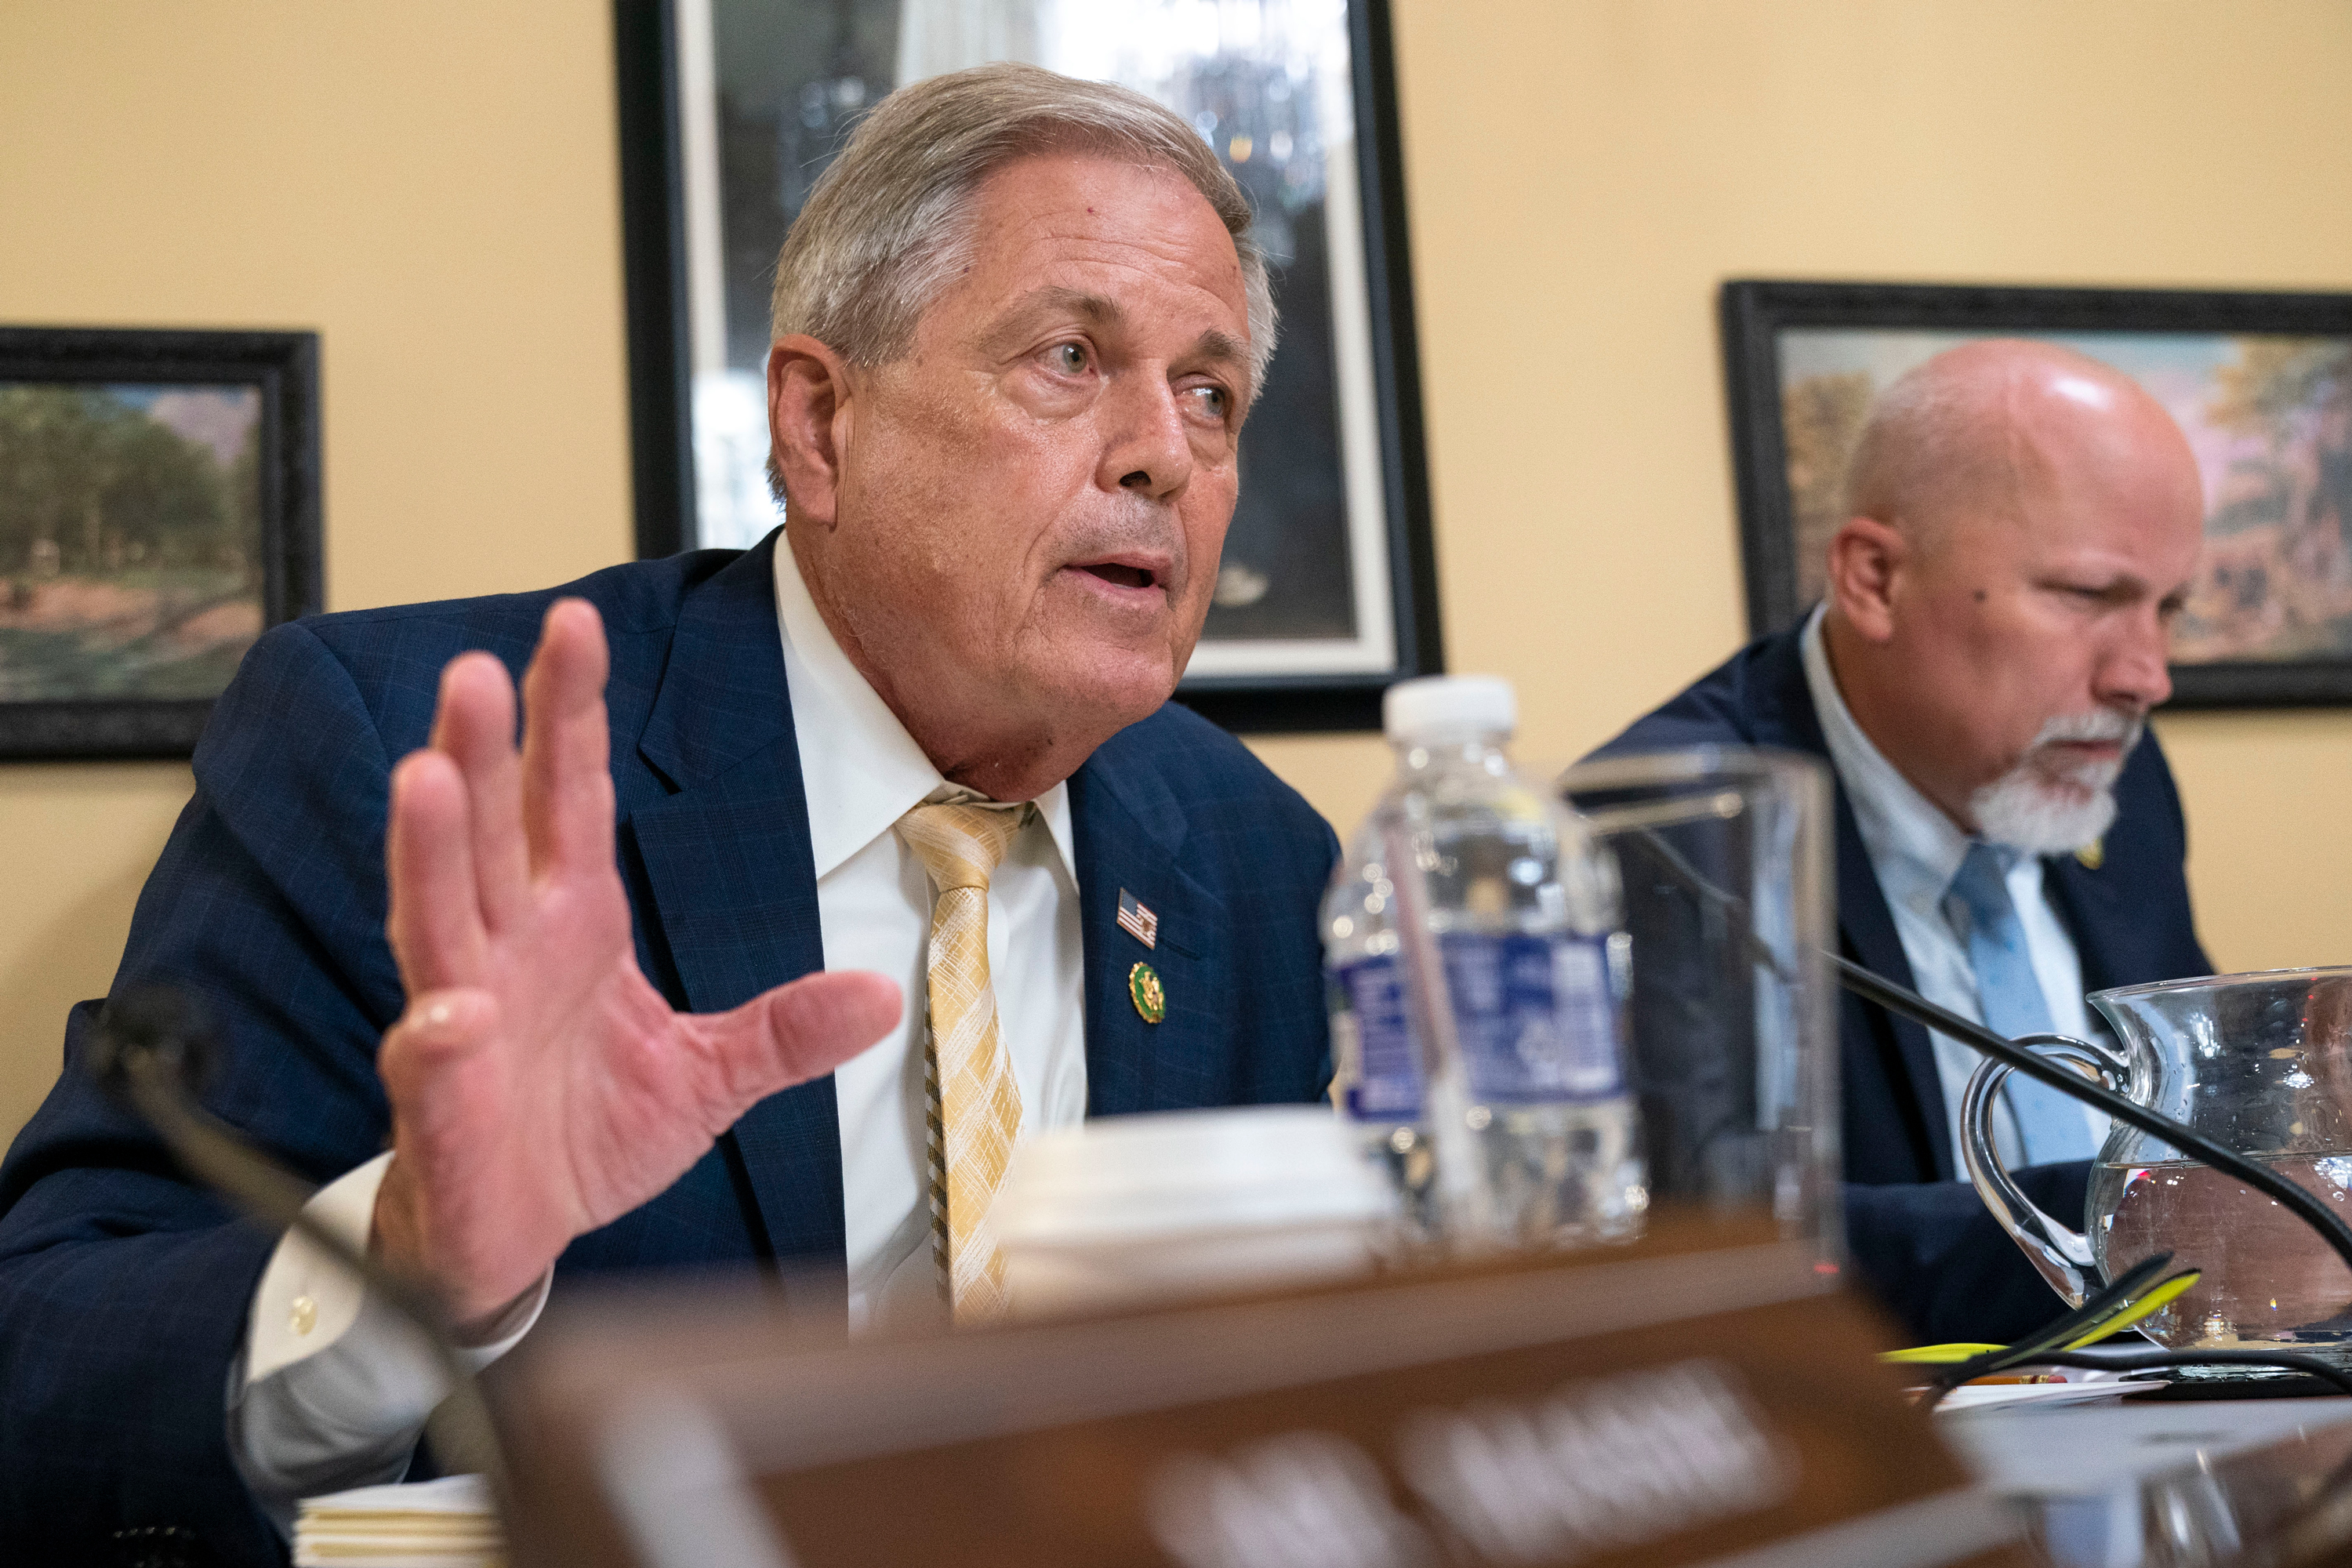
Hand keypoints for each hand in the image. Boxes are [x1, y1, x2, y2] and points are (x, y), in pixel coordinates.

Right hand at [372, 599, 899, 1328]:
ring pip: (436, 918)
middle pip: (489, 833)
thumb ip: (786, 1030)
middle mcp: (507, 952)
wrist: (519, 1234)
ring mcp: (462, 1019)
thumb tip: (882, 995)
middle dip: (479, 751)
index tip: (573, 626)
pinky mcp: (440, 1102)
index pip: (567, 800)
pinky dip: (435, 1035)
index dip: (566, 715)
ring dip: (428, 851)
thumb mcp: (712, 1075)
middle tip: (473, 670)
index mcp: (572, 924)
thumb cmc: (590, 1134)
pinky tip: (445, 1012)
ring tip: (423, 781)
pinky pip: (430, 1061)